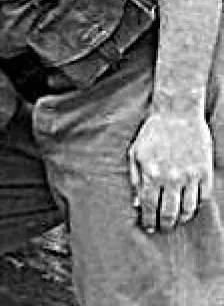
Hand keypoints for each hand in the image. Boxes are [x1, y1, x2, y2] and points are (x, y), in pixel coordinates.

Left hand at [128, 111, 214, 232]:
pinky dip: (196, 205)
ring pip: (189, 209)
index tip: (148, 227)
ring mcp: (192, 176)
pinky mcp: (205, 172)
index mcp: (152, 174)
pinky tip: (189, 206)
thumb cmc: (152, 134)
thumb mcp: (136, 154)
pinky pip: (203, 197)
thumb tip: (138, 203)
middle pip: (170, 213)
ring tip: (176, 220)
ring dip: (182, 218)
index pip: (150, 207)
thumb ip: (135, 180)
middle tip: (162, 228)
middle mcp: (173, 178)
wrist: (178, 114)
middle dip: (165, 224)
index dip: (149, 221)